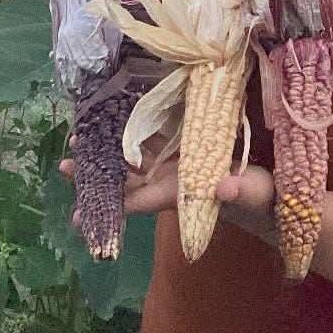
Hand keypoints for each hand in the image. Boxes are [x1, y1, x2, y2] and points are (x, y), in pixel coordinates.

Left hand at [58, 135, 275, 242]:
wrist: (269, 192)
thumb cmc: (262, 198)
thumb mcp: (255, 193)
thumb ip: (241, 190)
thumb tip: (222, 188)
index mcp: (183, 192)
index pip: (142, 200)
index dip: (111, 204)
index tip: (78, 215)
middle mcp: (172, 179)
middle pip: (128, 179)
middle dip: (97, 175)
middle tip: (63, 166)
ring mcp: (176, 163)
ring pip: (135, 157)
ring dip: (108, 150)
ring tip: (79, 140)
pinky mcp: (184, 147)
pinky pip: (154, 138)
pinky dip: (133, 131)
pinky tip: (115, 117)